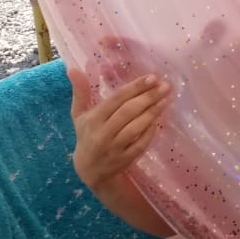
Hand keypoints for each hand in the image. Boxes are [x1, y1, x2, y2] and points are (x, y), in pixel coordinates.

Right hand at [68, 67, 171, 193]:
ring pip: (135, 128)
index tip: (152, 77)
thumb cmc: (86, 135)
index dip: (135, 88)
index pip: (116, 99)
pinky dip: (150, 131)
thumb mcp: (79, 114)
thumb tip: (73, 68)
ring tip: (166, 99)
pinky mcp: (124, 159)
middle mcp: (102, 133)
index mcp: (93, 119)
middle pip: (128, 112)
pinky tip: (159, 119)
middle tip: (165, 86)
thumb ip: (80, 92)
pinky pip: (140, 144)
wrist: (89, 170)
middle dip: (148, 97)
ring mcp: (114, 147)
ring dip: (152, 112)